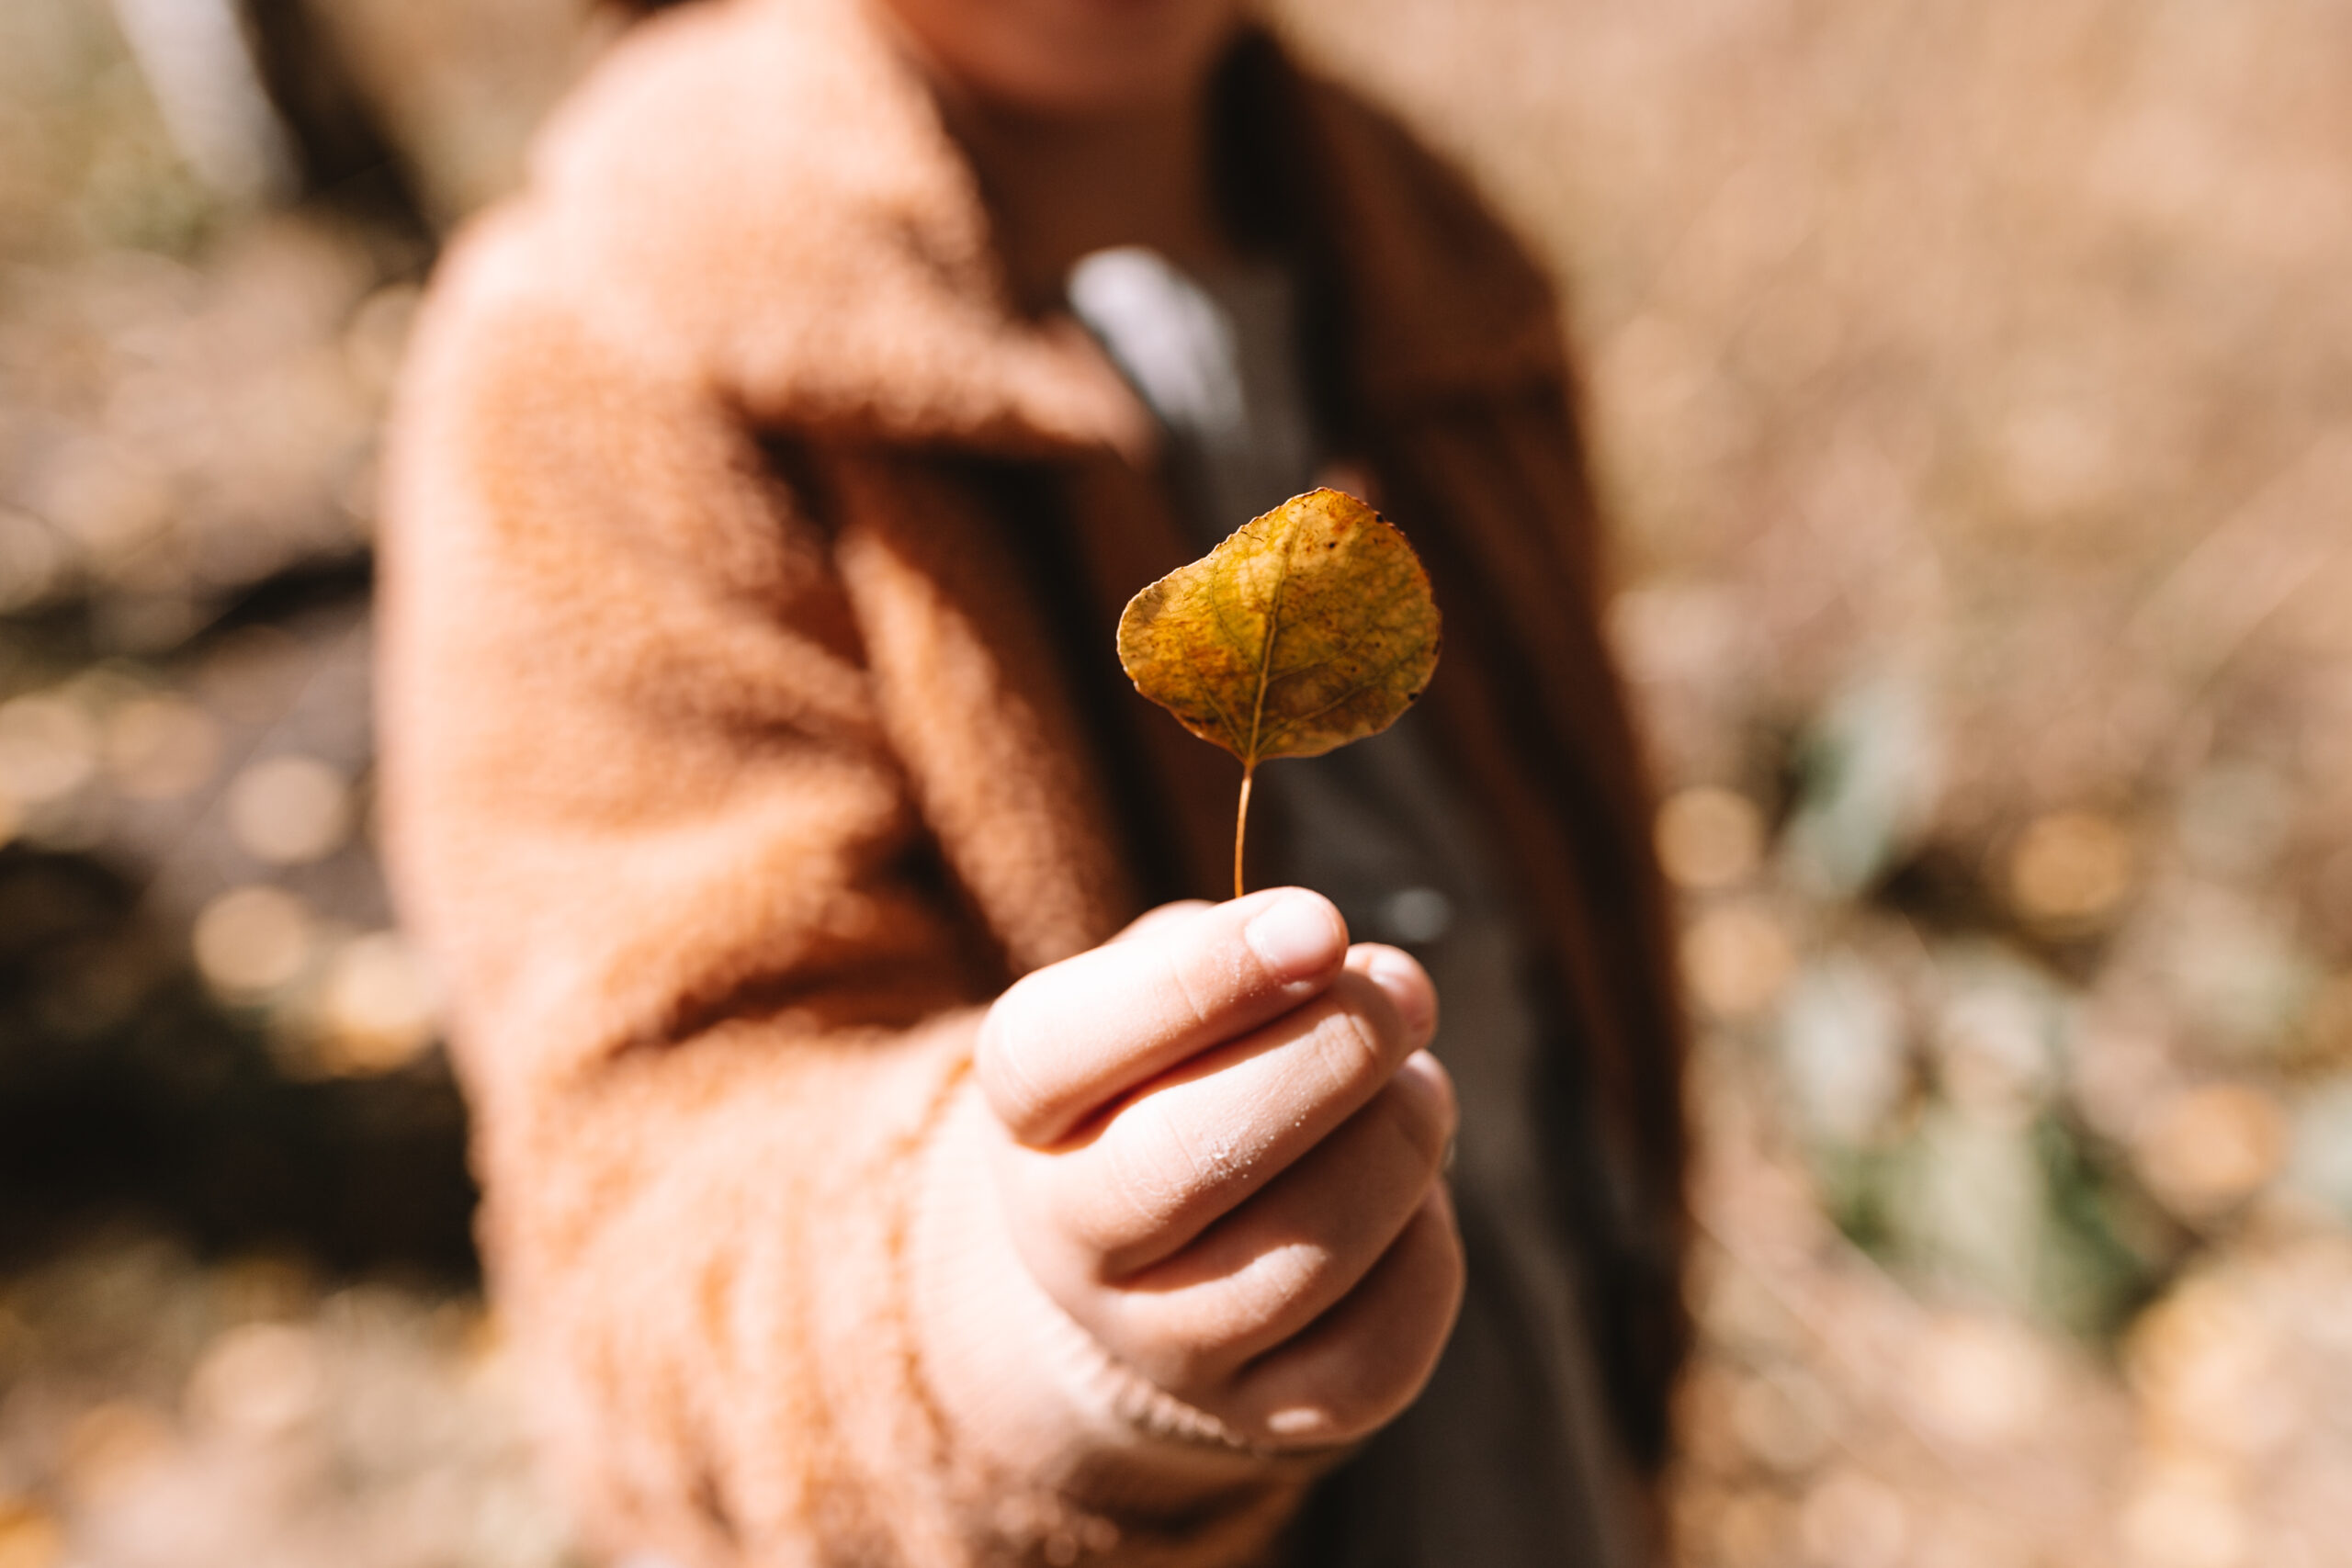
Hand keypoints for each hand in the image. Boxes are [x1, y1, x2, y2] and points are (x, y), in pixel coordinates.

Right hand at [972, 888, 1461, 1448]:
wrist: (1159, 1249)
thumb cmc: (1180, 1071)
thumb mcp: (1172, 985)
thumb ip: (1245, 955)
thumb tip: (1362, 973)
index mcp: (1024, 1110)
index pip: (1059, 1050)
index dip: (1203, 979)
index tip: (1317, 922)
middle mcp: (1067, 1239)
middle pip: (1181, 1162)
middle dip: (1328, 1057)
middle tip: (1399, 995)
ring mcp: (1160, 1341)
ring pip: (1298, 1258)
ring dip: (1396, 1145)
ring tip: (1418, 1085)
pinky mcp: (1265, 1410)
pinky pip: (1372, 1349)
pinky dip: (1425, 1248)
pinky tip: (1415, 1193)